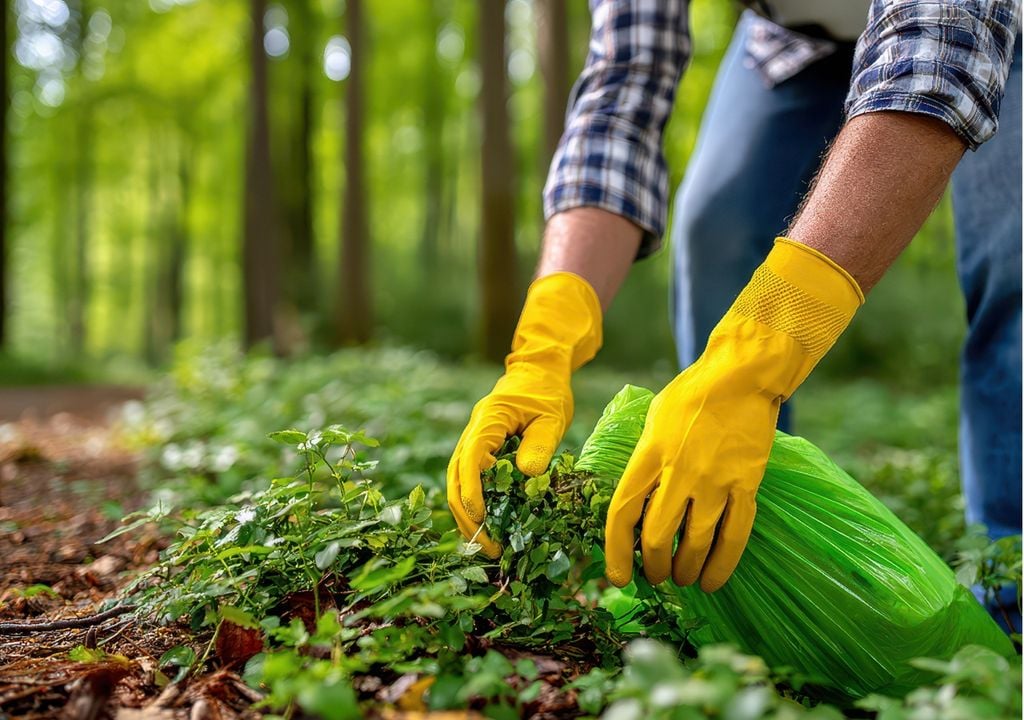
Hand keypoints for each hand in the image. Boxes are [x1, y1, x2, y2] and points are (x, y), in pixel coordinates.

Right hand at [447, 272, 601, 556]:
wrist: (540, 369)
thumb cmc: (548, 390)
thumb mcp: (551, 416)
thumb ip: (540, 443)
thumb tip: (527, 474)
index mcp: (488, 420)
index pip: (470, 458)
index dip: (471, 489)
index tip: (480, 517)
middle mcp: (474, 432)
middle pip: (456, 477)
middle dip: (467, 514)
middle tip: (487, 546)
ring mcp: (475, 441)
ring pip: (459, 481)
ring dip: (468, 514)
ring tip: (486, 544)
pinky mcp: (483, 449)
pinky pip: (472, 479)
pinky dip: (477, 503)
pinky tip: (490, 524)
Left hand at [604, 238, 863, 591]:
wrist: (742, 376)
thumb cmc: (692, 396)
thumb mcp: (653, 421)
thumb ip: (643, 461)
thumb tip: (635, 502)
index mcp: (649, 453)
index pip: (623, 511)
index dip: (615, 550)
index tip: (616, 575)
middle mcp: (679, 471)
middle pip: (657, 536)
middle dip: (652, 567)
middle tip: (654, 575)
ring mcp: (715, 480)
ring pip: (694, 543)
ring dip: (684, 570)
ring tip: (681, 578)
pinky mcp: (746, 485)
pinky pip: (734, 536)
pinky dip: (721, 565)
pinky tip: (711, 581)